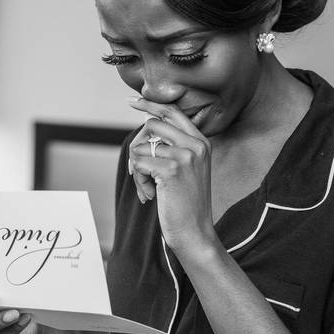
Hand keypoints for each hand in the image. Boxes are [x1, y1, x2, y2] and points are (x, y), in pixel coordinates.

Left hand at [127, 98, 217, 251]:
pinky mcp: (171, 169)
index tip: (131, 100)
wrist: (195, 233)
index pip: (172, 111)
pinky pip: (138, 163)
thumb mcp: (186, 169)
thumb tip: (145, 130)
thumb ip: (172, 147)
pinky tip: (150, 195)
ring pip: (141, 147)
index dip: (149, 104)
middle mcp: (196, 144)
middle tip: (138, 169)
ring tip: (150, 189)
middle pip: (152, 125)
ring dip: (138, 171)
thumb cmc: (185, 203)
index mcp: (201, 142)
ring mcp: (185, 155)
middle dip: (137, 146)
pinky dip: (138, 181)